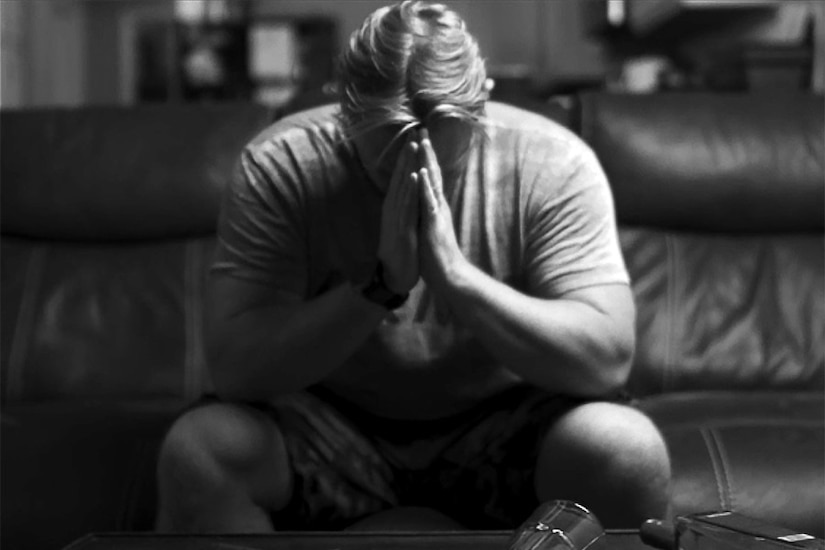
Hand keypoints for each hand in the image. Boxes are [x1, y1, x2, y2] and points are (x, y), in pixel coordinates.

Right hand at [377, 134, 419, 293]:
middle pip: (400, 178)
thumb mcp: (402, 224)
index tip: (414, 140)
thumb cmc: (401, 250)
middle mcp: (393, 209)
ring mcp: (396, 218)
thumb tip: (406, 194)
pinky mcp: (401, 228)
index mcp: (395, 207)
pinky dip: (409, 190)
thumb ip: (403, 208)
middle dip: (407, 156)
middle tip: (413, 133)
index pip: (401, 178)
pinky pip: (406, 206)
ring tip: (412, 147)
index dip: (406, 160)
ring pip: (402, 187)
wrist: (395, 275)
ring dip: (407, 166)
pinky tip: (413, 177)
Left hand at [416, 129, 465, 286]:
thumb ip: (428, 212)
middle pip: (433, 172)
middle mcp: (438, 205)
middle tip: (421, 128)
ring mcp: (437, 213)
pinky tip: (422, 172)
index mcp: (435, 206)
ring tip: (423, 141)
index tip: (419, 138)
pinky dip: (426, 186)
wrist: (448, 274)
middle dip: (427, 150)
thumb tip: (424, 200)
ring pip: (432, 182)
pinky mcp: (434, 223)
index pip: (430, 177)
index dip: (425, 157)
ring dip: (428, 161)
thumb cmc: (438, 254)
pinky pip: (429, 202)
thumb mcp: (430, 227)